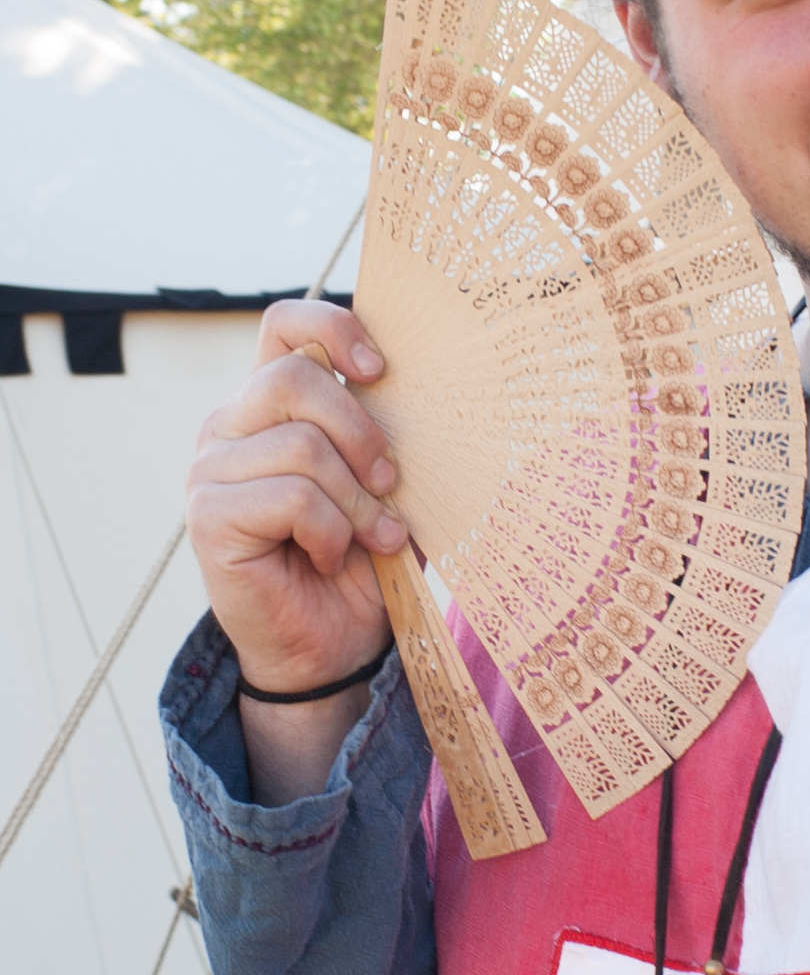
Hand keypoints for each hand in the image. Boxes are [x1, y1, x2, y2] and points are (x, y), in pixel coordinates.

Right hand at [188, 299, 403, 693]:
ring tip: (368, 538)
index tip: (378, 371)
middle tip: (390, 486)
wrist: (333, 648)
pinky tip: (327, 558)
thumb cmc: (362, 564)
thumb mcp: (390, 491)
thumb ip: (393, 439)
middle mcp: (231, 427)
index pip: (284, 327)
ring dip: (355, 501)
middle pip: (294, 380)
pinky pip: (291, 496)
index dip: (332, 328)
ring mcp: (211, 469)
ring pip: (301, 446)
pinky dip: (329, 532)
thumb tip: (436, 394)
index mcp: (273, 408)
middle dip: (361, 434)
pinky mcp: (208, 515)